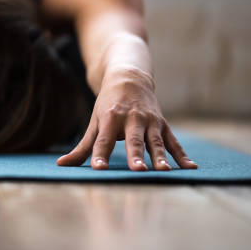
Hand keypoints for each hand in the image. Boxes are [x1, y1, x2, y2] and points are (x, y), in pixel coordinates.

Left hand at [56, 67, 196, 170]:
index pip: (104, 140)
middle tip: (137, 171)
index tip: (98, 169)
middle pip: (133, 140)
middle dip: (135, 155)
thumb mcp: (94, 123)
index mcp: (110, 119)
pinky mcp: (163, 125)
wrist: (129, 78)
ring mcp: (149, 122)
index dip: (100, 155)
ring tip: (164, 171)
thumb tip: (60, 165)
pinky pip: (174, 142)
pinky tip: (190, 168)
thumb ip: (82, 147)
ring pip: (156, 141)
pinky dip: (182, 155)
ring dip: (161, 156)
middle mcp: (131, 119)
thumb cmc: (108, 106)